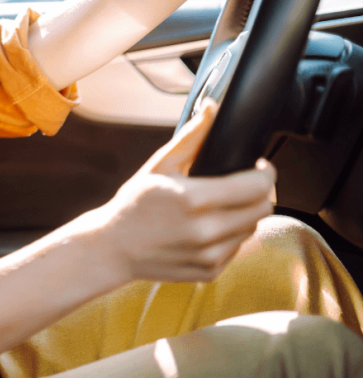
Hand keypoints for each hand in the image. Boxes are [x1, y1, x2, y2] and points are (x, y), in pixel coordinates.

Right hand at [95, 99, 276, 282]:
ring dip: (245, 214)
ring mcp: (210, 255)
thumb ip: (191, 137)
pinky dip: (230, 235)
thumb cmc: (133, 204)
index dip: (266, 172)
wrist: (113, 248)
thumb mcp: (159, 165)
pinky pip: (237, 248)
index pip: (258, 186)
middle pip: (263, 208)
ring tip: (222, 205)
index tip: (259, 166)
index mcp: (194, 199)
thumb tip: (212, 108)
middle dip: (260, 192)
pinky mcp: (210, 271)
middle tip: (244, 183)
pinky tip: (208, 227)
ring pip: (252, 228)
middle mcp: (206, 231)